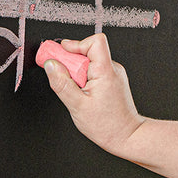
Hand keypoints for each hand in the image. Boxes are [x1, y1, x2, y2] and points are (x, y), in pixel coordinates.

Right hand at [43, 34, 144, 155]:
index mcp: (106, 71)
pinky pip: (94, 70)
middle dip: (72, 62)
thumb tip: (51, 65)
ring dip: (77, 72)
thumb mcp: (77, 105)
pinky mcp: (112, 80)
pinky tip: (83, 93)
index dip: (76, 44)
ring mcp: (114, 74)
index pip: (95, 42)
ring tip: (76, 91)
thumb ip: (62, 83)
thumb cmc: (106, 125)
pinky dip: (84, 78)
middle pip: (88, 52)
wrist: (126, 136)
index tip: (62, 52)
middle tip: (63, 77)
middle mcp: (113, 69)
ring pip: (90, 62)